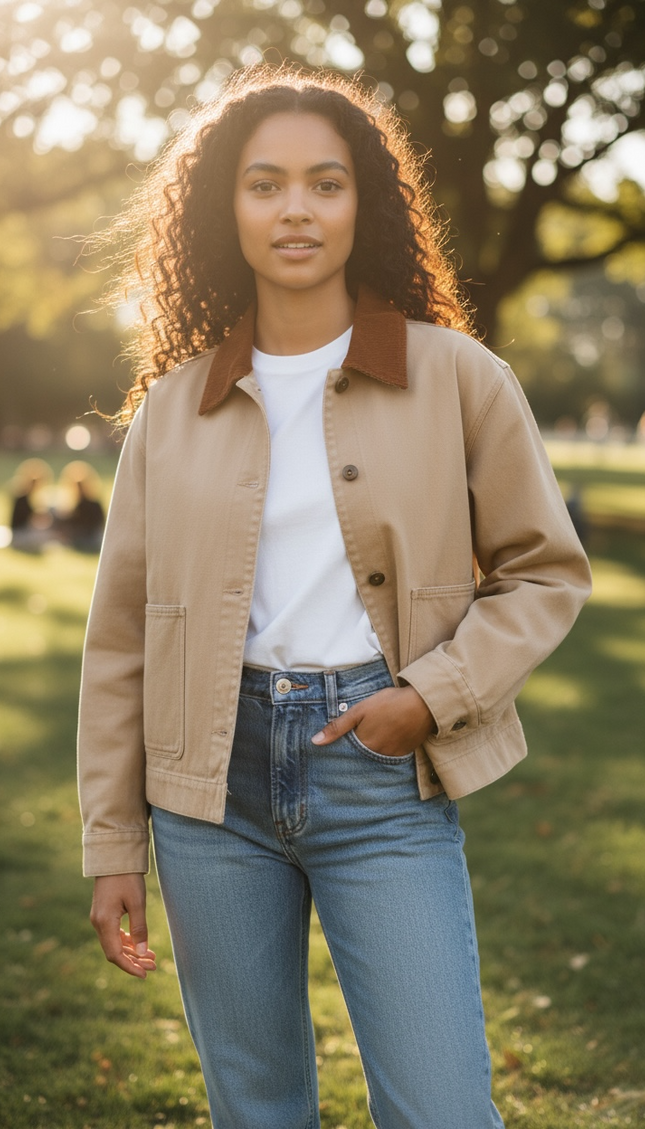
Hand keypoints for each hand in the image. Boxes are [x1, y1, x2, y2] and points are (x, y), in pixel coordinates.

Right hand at [90, 873, 156, 978]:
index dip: (129, 967)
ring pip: (114, 943)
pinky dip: (127, 941)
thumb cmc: (127, 878)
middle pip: (114, 951)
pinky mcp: (103, 913)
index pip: (115, 954)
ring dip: (132, 952)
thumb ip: (140, 928)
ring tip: (152, 957)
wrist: (114, 857)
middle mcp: (98, 923)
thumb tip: (144, 953)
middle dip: (134, 961)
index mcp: (104, 922)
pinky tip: (140, 944)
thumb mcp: (137, 902)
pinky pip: (114, 934)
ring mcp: (99, 918)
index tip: (145, 975)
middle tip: (153, 966)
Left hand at [311, 685, 434, 756]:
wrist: (424, 703)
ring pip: (375, 757)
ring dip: (371, 751)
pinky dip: (385, 749)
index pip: (346, 755)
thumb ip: (338, 727)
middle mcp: (378, 756)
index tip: (337, 749)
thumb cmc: (390, 703)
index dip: (342, 750)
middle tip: (356, 742)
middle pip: (361, 758)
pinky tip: (386, 737)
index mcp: (364, 746)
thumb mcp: (360, 710)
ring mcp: (393, 756)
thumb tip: (315, 741)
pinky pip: (390, 756)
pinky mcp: (405, 753)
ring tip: (372, 737)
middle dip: (355, 753)